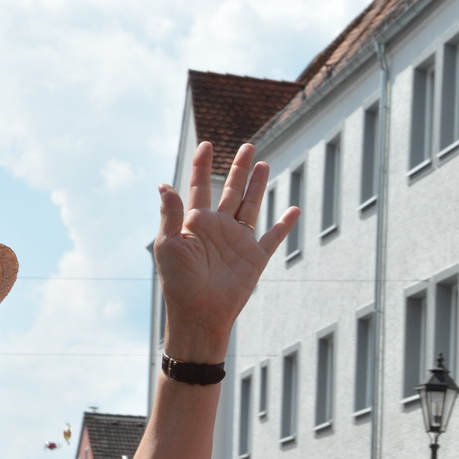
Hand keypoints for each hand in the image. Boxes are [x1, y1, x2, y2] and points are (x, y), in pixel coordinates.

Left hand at [154, 141, 297, 358]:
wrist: (199, 314)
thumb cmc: (178, 283)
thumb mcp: (168, 245)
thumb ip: (170, 214)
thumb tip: (164, 184)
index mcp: (196, 222)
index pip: (201, 186)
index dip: (203, 165)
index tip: (207, 145)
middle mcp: (219, 227)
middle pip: (232, 190)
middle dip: (240, 168)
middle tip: (248, 146)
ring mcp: (238, 241)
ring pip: (252, 206)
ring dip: (259, 186)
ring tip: (265, 164)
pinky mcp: (255, 257)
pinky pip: (272, 237)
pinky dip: (284, 224)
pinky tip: (293, 209)